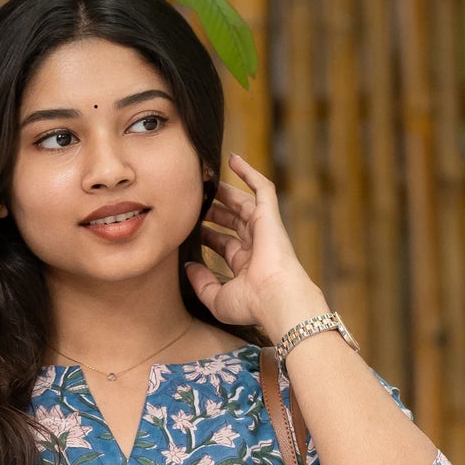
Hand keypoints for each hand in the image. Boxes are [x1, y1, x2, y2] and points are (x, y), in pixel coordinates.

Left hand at [186, 153, 329, 341]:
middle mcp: (256, 246)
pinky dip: (248, 172)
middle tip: (195, 203)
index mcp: (246, 265)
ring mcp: (264, 229)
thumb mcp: (216, 298)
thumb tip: (188, 265)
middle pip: (232, 221)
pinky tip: (232, 159)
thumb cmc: (250, 305)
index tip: (189, 229)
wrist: (275, 298)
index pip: (224, 244)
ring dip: (225, 193)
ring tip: (206, 181)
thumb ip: (201, 282)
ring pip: (243, 203)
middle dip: (214, 212)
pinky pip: (261, 187)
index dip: (208, 235)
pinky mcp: (270, 215)